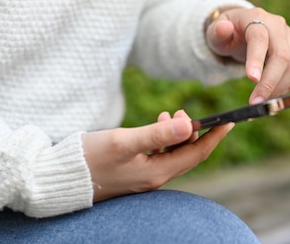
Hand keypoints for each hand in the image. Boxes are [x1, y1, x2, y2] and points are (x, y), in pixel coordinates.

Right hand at [82, 110, 233, 202]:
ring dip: (178, 135)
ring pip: (173, 155)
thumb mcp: (123, 141)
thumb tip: (188, 124)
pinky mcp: (133, 172)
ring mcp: (143, 177)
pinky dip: (163, 140)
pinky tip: (155, 127)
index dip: (214, 136)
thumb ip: (156, 134)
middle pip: (187, 155)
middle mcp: (154, 178)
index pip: (195, 153)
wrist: (61, 178)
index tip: (229, 121)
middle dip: (195, 133)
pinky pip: (159, 156)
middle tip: (187, 112)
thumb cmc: (90, 158)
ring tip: (170, 115)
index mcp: (157, 173)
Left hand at [205, 7, 289, 103]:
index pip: (260, 39)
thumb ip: (217, 32)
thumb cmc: (228, 34)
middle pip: (282, 56)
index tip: (252, 80)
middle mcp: (278, 25)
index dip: (256, 60)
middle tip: (255, 102)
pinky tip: (278, 92)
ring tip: (263, 100)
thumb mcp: (215, 32)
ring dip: (281, 88)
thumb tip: (224, 29)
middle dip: (269, 83)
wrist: (242, 31)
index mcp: (256, 18)